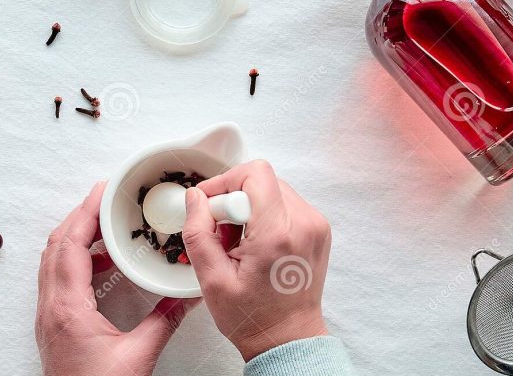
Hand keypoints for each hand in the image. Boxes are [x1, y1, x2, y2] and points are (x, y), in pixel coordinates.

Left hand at [36, 182, 200, 375]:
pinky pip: (58, 280)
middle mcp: (50, 309)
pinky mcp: (53, 327)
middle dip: (80, 217)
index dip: (86, 213)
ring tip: (107, 226)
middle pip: (56, 246)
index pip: (69, 246)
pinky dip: (77, 262)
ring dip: (76, 238)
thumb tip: (188, 296)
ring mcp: (48, 318)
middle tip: (107, 198)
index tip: (104, 190)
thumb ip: (163, 323)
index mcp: (67, 310)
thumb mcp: (138, 358)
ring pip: (53, 262)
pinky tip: (103, 265)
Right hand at [183, 160, 330, 361]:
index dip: (225, 183)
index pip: (255, 174)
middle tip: (222, 232)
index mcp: (278, 234)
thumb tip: (195, 197)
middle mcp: (304, 224)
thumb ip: (198, 232)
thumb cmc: (252, 317)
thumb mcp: (211, 279)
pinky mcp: (317, 228)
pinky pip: (285, 203)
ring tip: (239, 243)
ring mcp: (315, 225)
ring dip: (249, 207)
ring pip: (273, 189)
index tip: (211, 207)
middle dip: (234, 199)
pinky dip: (265, 215)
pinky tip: (255, 244)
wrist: (287, 338)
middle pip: (262, 180)